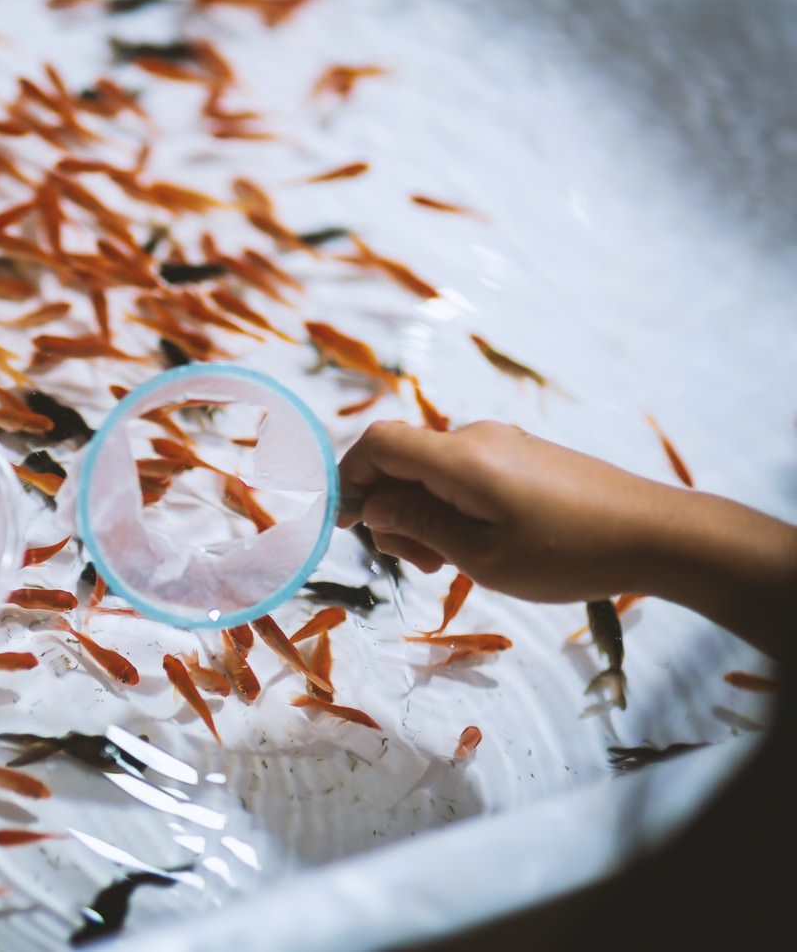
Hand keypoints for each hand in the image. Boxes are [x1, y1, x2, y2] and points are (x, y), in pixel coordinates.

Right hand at [336, 420, 674, 602]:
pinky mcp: (522, 458)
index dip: (349, 479)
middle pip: (401, 459)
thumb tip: (374, 507)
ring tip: (446, 563)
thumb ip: (420, 527)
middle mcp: (476, 439)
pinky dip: (449, 507)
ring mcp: (501, 445)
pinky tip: (475, 546)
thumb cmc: (569, 554)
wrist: (657, 534)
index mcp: (460, 458)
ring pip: (431, 471)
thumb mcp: (483, 556)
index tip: (346, 525)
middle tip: (416, 564)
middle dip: (389, 510)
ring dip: (420, 514)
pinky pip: (462, 474)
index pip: (377, 444)